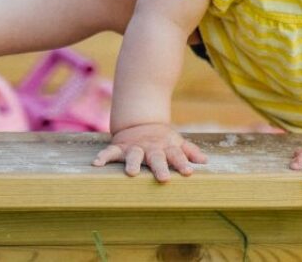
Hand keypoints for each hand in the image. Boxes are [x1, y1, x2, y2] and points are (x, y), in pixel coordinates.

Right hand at [92, 123, 206, 181]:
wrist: (140, 122)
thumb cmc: (162, 139)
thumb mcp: (176, 142)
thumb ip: (189, 151)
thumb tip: (205, 162)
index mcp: (166, 147)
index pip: (177, 155)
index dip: (183, 163)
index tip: (188, 172)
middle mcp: (151, 148)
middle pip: (157, 157)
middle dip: (160, 167)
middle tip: (164, 178)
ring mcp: (135, 147)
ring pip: (134, 155)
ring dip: (133, 162)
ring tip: (131, 173)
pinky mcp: (120, 147)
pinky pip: (110, 151)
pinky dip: (103, 156)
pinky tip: (96, 163)